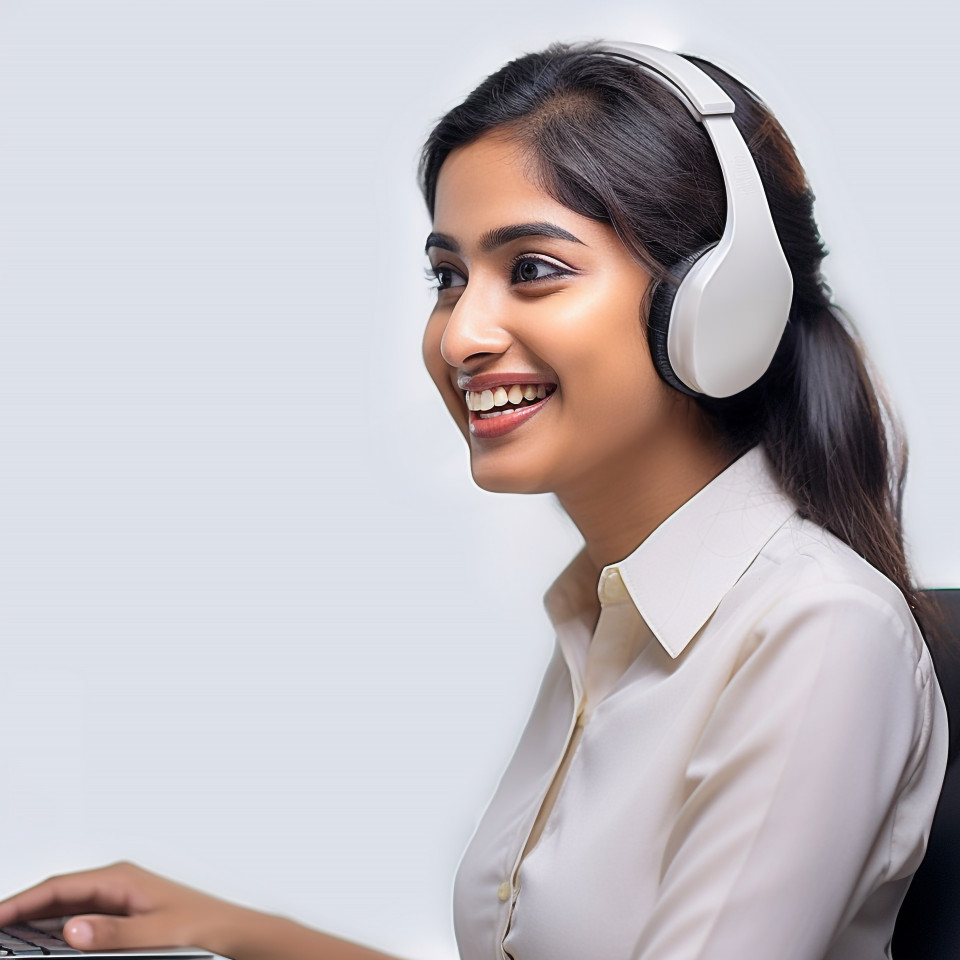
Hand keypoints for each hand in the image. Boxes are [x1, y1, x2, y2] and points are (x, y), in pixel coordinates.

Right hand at [0, 861, 238, 952]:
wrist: (226, 930)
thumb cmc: (198, 926)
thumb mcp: (153, 934)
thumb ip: (111, 934)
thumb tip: (70, 929)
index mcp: (120, 878)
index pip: (58, 887)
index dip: (21, 903)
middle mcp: (116, 882)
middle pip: (56, 893)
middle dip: (21, 910)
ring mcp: (118, 895)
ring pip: (65, 905)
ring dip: (35, 918)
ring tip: (7, 936)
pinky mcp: (121, 911)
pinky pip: (79, 915)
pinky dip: (54, 926)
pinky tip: (40, 941)